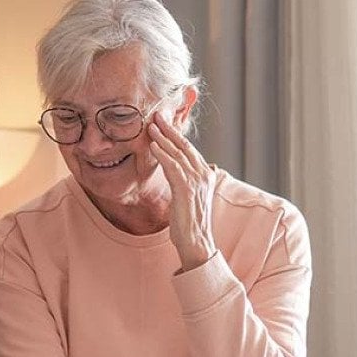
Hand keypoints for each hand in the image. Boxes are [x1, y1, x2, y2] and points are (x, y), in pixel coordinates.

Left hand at [146, 113, 217, 271]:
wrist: (196, 242)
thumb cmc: (190, 222)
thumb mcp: (191, 196)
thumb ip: (191, 180)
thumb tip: (196, 168)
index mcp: (206, 174)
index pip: (190, 148)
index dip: (176, 134)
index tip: (164, 122)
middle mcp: (204, 174)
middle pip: (185, 145)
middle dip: (170, 129)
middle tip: (157, 114)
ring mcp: (196, 181)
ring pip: (178, 153)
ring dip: (163, 138)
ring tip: (151, 125)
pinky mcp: (186, 189)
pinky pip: (173, 166)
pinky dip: (162, 154)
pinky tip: (153, 145)